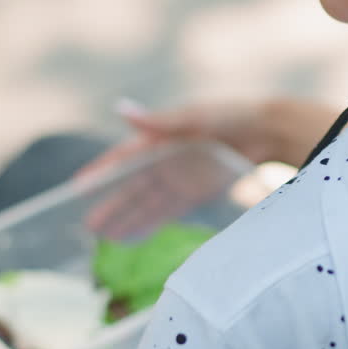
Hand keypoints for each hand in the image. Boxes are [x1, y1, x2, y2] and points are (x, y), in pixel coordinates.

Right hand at [79, 98, 340, 236]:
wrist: (269, 131)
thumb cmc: (231, 116)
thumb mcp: (195, 116)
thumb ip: (160, 121)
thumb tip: (121, 110)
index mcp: (159, 138)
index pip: (123, 158)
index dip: (101, 172)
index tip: (78, 187)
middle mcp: (165, 159)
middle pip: (133, 187)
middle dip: (111, 206)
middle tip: (88, 227)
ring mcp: (180, 177)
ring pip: (148, 203)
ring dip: (128, 219)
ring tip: (105, 238)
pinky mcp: (196, 191)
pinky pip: (168, 211)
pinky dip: (152, 223)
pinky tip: (135, 236)